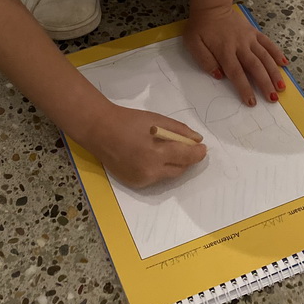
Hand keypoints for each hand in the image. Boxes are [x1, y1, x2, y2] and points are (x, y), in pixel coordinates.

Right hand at [81, 100, 206, 188]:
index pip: (187, 157)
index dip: (198, 153)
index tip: (203, 148)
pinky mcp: (134, 184)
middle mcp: (151, 171)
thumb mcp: (157, 120)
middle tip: (188, 148)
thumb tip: (197, 140)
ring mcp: (142, 180)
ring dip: (173, 165)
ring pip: (168, 175)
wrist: (100, 130)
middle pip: (180, 169)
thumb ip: (179, 130)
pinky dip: (158, 170)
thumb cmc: (129, 121)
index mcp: (157, 153)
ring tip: (168, 151)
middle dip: (187, 160)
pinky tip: (151, 157)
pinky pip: (155, 178)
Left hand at [184, 5, 287, 106]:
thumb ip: (205, 61)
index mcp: (224, 50)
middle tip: (273, 98)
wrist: (211, 7)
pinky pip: (268, 43)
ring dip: (274, 72)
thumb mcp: (193, 44)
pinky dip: (277, 52)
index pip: (236, 73)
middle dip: (265, 83)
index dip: (245, 88)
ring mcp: (249, 38)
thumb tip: (220, 75)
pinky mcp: (254, 32)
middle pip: (255, 67)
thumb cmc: (200, 27)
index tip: (252, 102)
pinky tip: (284, 63)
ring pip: (265, 56)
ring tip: (281, 86)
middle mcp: (240, 45)